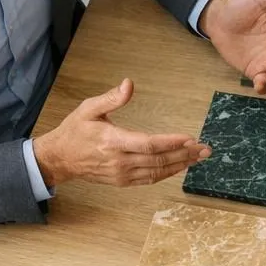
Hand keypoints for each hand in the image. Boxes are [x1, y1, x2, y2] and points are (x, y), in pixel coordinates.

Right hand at [32, 79, 209, 188]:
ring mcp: (121, 174)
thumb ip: (111, 98)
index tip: (190, 138)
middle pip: (158, 160)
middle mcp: (119, 161)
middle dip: (184, 154)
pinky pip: (150, 179)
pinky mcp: (122, 181)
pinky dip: (168, 173)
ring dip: (180, 165)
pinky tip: (181, 166)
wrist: (60, 159)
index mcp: (112, 141)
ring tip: (199, 157)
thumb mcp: (88, 108)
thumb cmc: (75, 131)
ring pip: (157, 172)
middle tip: (205, 149)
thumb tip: (130, 83)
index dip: (171, 142)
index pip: (148, 144)